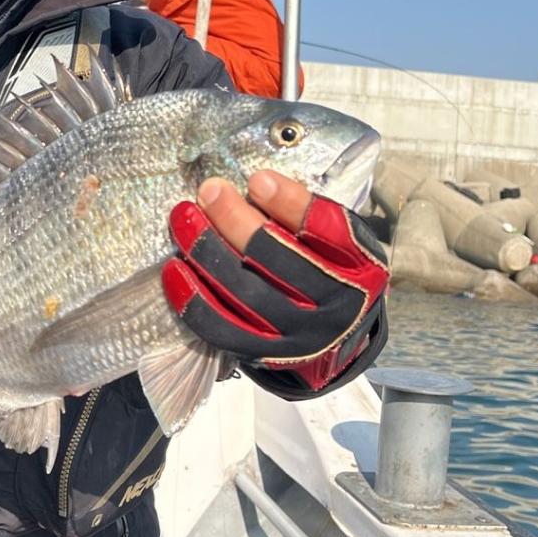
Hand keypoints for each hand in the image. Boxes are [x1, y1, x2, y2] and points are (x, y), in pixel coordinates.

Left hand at [162, 171, 388, 395]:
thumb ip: (306, 216)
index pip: (330, 232)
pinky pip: (224, 328)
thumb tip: (253, 187)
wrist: (335, 339)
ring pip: (248, 293)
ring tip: (184, 219)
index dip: (292, 204)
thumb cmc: (330, 272)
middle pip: (282, 260)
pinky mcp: (267, 356)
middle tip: (210, 191)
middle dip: (239, 221)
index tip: (257, 180)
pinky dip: (195, 298)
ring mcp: (300, 335)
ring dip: (209, 252)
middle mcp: (337, 305)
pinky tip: (176, 269)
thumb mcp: (338, 242)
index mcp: (362, 266)